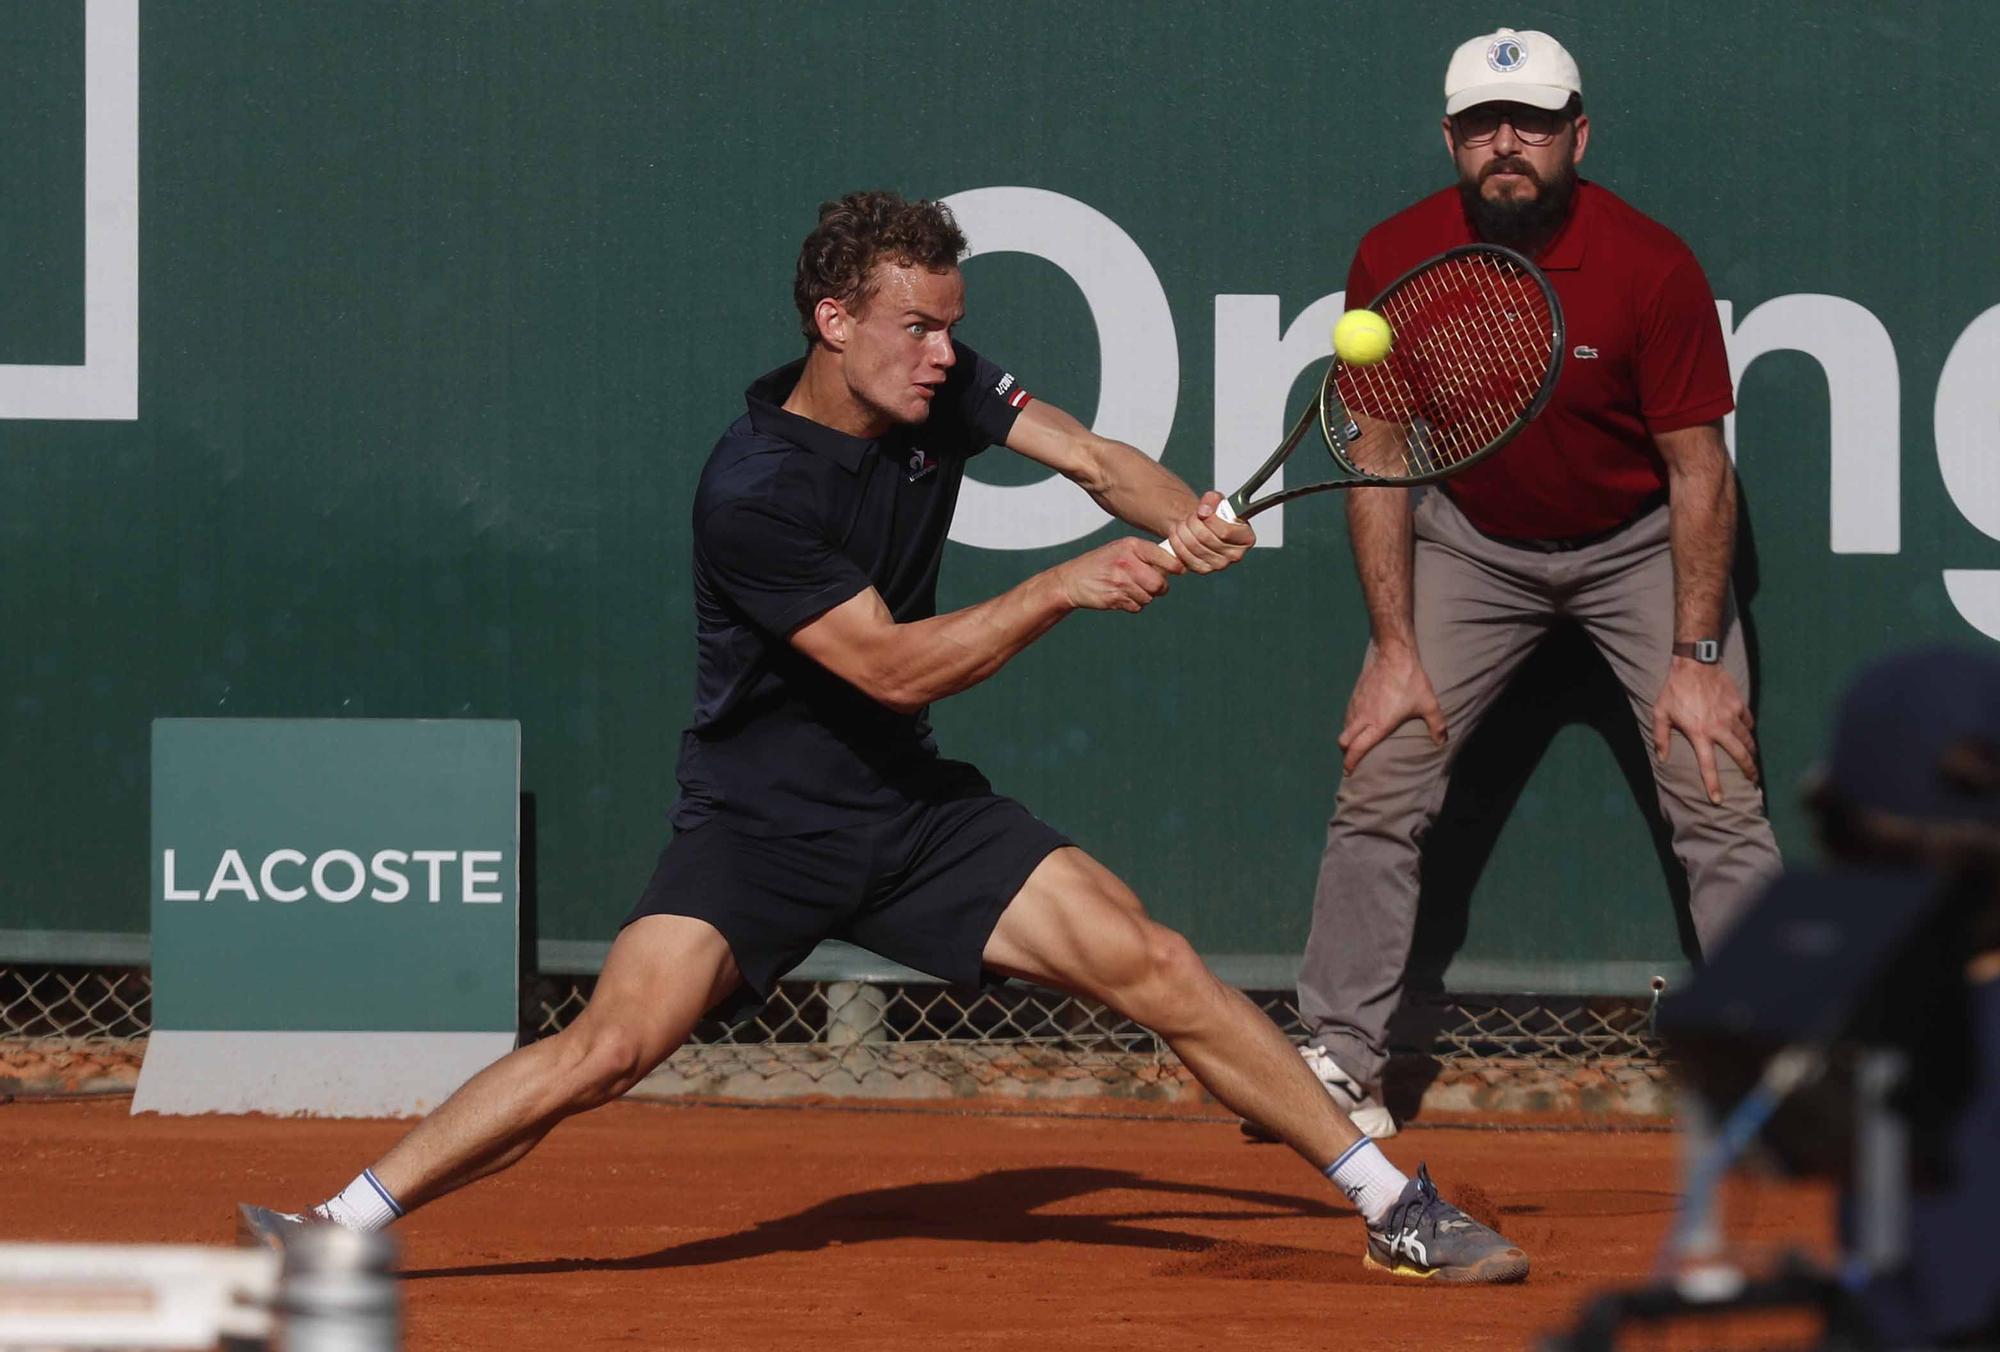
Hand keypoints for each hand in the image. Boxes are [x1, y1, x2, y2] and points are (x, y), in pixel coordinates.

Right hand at [1057, 537, 1182, 612]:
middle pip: (1159, 583)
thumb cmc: (1101, 563)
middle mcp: (1126, 562)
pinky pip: (1137, 607)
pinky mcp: (1115, 598)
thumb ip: (1145, 555)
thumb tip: (1176, 564)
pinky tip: (1121, 596)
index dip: (1175, 566)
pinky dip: (1133, 605)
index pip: (1163, 556)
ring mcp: (1120, 582)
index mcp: (1131, 546)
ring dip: (1144, 597)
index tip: (1179, 570)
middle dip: (1159, 588)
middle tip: (1154, 586)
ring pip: (1149, 597)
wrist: (1072, 580)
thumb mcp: (1121, 549)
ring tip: (1130, 589)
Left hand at [1164, 491, 1256, 572]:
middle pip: (1206, 538)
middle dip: (1192, 523)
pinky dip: (1177, 543)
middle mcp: (1236, 555)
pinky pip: (1185, 556)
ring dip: (1182, 531)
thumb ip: (1213, 500)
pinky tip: (1178, 535)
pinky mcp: (1203, 569)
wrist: (1206, 528)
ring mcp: (1220, 565)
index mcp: (1246, 538)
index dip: (1209, 519)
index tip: (1202, 512)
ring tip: (1183, 523)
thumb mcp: (1218, 501)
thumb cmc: (1216, 516)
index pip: (1225, 531)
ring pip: (1193, 546)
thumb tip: (1204, 511)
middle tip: (1190, 516)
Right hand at [1338, 644, 1446, 772]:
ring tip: (1357, 741)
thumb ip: (1436, 725)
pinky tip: (1361, 721)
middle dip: (1346, 752)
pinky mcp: (1355, 694)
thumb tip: (1441, 742)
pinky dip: (1350, 722)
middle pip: (1344, 741)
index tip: (1349, 771)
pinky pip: (1348, 714)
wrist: (1394, 655)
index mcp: (1378, 725)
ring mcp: (1357, 705)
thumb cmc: (1411, 681)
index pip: (1357, 748)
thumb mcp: (1428, 704)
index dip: (1351, 762)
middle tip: (1352, 758)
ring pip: (1345, 727)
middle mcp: (1363, 717)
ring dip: (1348, 737)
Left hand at [1651, 658, 1758, 804]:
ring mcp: (1732, 716)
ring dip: (1750, 752)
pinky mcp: (1739, 704)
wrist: (1695, 663)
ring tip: (1752, 761)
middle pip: (1739, 755)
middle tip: (1753, 781)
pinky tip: (1747, 734)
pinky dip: (1749, 730)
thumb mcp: (1660, 713)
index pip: (1708, 765)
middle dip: (1749, 771)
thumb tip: (1662, 758)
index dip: (1713, 784)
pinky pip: (1748, 722)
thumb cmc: (1674, 689)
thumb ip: (1661, 737)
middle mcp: (1719, 728)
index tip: (1719, 799)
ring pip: (1747, 740)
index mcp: (1699, 733)